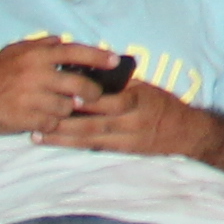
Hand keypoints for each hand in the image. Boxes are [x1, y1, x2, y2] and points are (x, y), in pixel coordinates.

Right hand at [0, 36, 121, 139]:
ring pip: (67, 106)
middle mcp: (36, 74)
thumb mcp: (14, 52)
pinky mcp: (25, 118)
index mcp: (36, 55)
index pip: (75, 52)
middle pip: (80, 85)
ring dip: (66, 109)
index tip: (115, 60)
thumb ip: (40, 46)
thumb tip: (63, 41)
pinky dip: (51, 122)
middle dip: (92, 93)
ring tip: (56, 107)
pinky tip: (42, 119)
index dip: (98, 57)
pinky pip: (51, 122)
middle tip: (92, 96)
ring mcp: (31, 98)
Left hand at [38, 69, 212, 156]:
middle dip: (66, 122)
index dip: (88, 101)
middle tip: (40, 118)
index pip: (112, 100)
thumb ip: (121, 84)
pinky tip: (55, 144)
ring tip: (38, 135)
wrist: (185, 133)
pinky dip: (73, 146)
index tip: (65, 96)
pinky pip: (94, 148)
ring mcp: (126, 139)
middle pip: (95, 123)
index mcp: (139, 100)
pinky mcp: (122, 151)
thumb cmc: (164, 104)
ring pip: (89, 139)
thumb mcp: (147, 87)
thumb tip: (90, 73)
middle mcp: (131, 121)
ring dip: (62, 138)